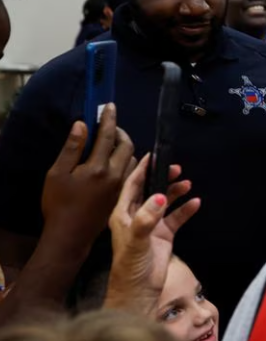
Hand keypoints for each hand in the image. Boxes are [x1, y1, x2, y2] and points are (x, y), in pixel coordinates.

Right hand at [40, 104, 135, 251]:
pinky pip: (133, 175)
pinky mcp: (123, 197)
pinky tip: (121, 162)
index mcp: (99, 168)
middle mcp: (116, 176)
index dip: (109, 119)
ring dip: (127, 148)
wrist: (70, 235)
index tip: (110, 106)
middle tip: (110, 126)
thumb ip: (72, 148)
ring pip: (133, 161)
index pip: (108, 137)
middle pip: (127, 147)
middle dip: (120, 133)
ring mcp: (122, 188)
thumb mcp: (57, 174)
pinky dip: (130, 163)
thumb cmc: (59, 204)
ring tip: (115, 142)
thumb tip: (82, 124)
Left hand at [106, 154, 198, 312]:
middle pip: (150, 191)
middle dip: (162, 178)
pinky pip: (176, 218)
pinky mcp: (164, 236)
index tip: (153, 156)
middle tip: (176, 168)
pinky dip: (186, 210)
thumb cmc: (130, 267)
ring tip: (187, 183)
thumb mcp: (137, 241)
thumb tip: (160, 197)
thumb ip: (147, 218)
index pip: (132, 186)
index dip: (142, 170)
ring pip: (165, 202)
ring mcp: (151, 226)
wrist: (138, 291)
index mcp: (123, 214)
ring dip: (175, 192)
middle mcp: (136, 217)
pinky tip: (195, 203)